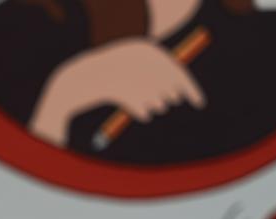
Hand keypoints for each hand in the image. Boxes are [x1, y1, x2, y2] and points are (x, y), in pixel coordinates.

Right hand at [29, 39, 205, 144]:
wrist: (75, 81)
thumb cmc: (107, 74)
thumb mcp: (133, 67)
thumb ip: (156, 74)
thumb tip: (179, 91)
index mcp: (145, 49)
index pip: (179, 70)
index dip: (192, 88)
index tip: (200, 103)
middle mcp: (143, 62)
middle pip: (172, 90)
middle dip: (168, 98)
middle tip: (156, 100)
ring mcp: (134, 79)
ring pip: (160, 103)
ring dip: (152, 106)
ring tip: (134, 99)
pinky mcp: (125, 96)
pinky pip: (144, 113)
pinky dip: (139, 113)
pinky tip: (126, 106)